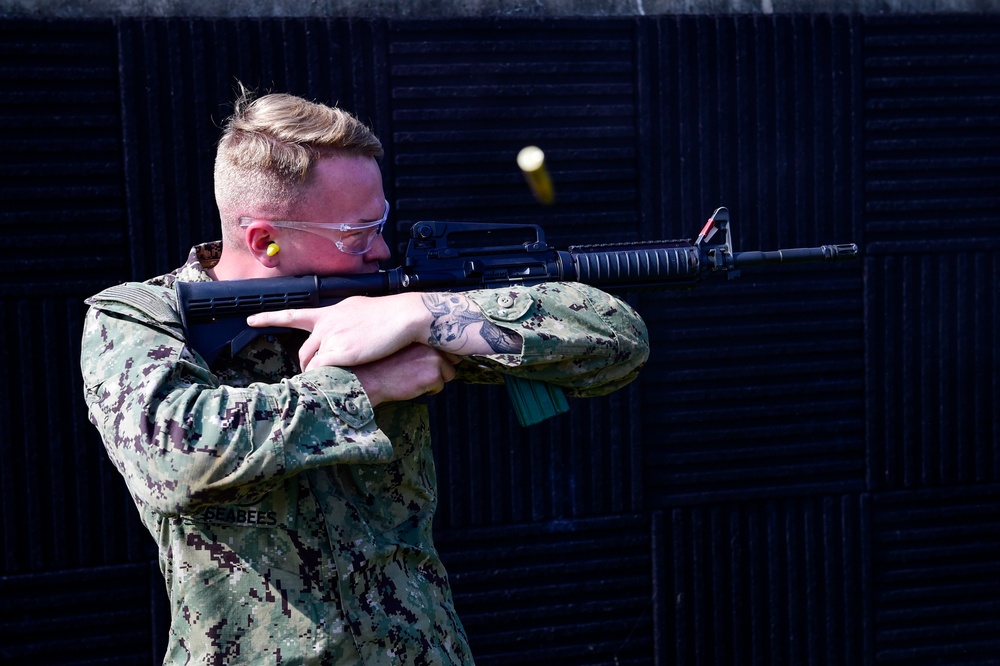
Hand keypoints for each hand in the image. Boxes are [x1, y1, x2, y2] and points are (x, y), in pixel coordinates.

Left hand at [246, 294, 427, 370]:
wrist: (404, 316)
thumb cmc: (389, 314)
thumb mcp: (360, 310)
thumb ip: (345, 321)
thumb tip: (343, 331)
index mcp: (330, 312)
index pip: (293, 314)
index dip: (269, 317)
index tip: (251, 320)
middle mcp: (326, 324)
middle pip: (304, 351)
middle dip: (309, 367)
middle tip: (320, 376)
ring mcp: (331, 339)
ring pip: (312, 365)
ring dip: (317, 376)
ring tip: (331, 383)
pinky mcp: (340, 354)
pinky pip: (323, 372)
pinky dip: (324, 381)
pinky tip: (332, 386)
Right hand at [351, 344, 460, 405]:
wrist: (367, 378)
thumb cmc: (378, 361)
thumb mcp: (397, 341)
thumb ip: (415, 339)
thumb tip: (432, 344)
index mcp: (423, 331)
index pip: (445, 342)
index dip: (438, 353)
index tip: (427, 358)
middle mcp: (431, 342)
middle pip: (451, 358)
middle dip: (439, 366)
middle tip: (418, 369)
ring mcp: (434, 358)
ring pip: (448, 373)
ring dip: (434, 379)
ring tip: (413, 377)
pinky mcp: (434, 375)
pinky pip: (439, 386)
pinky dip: (428, 389)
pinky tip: (411, 384)